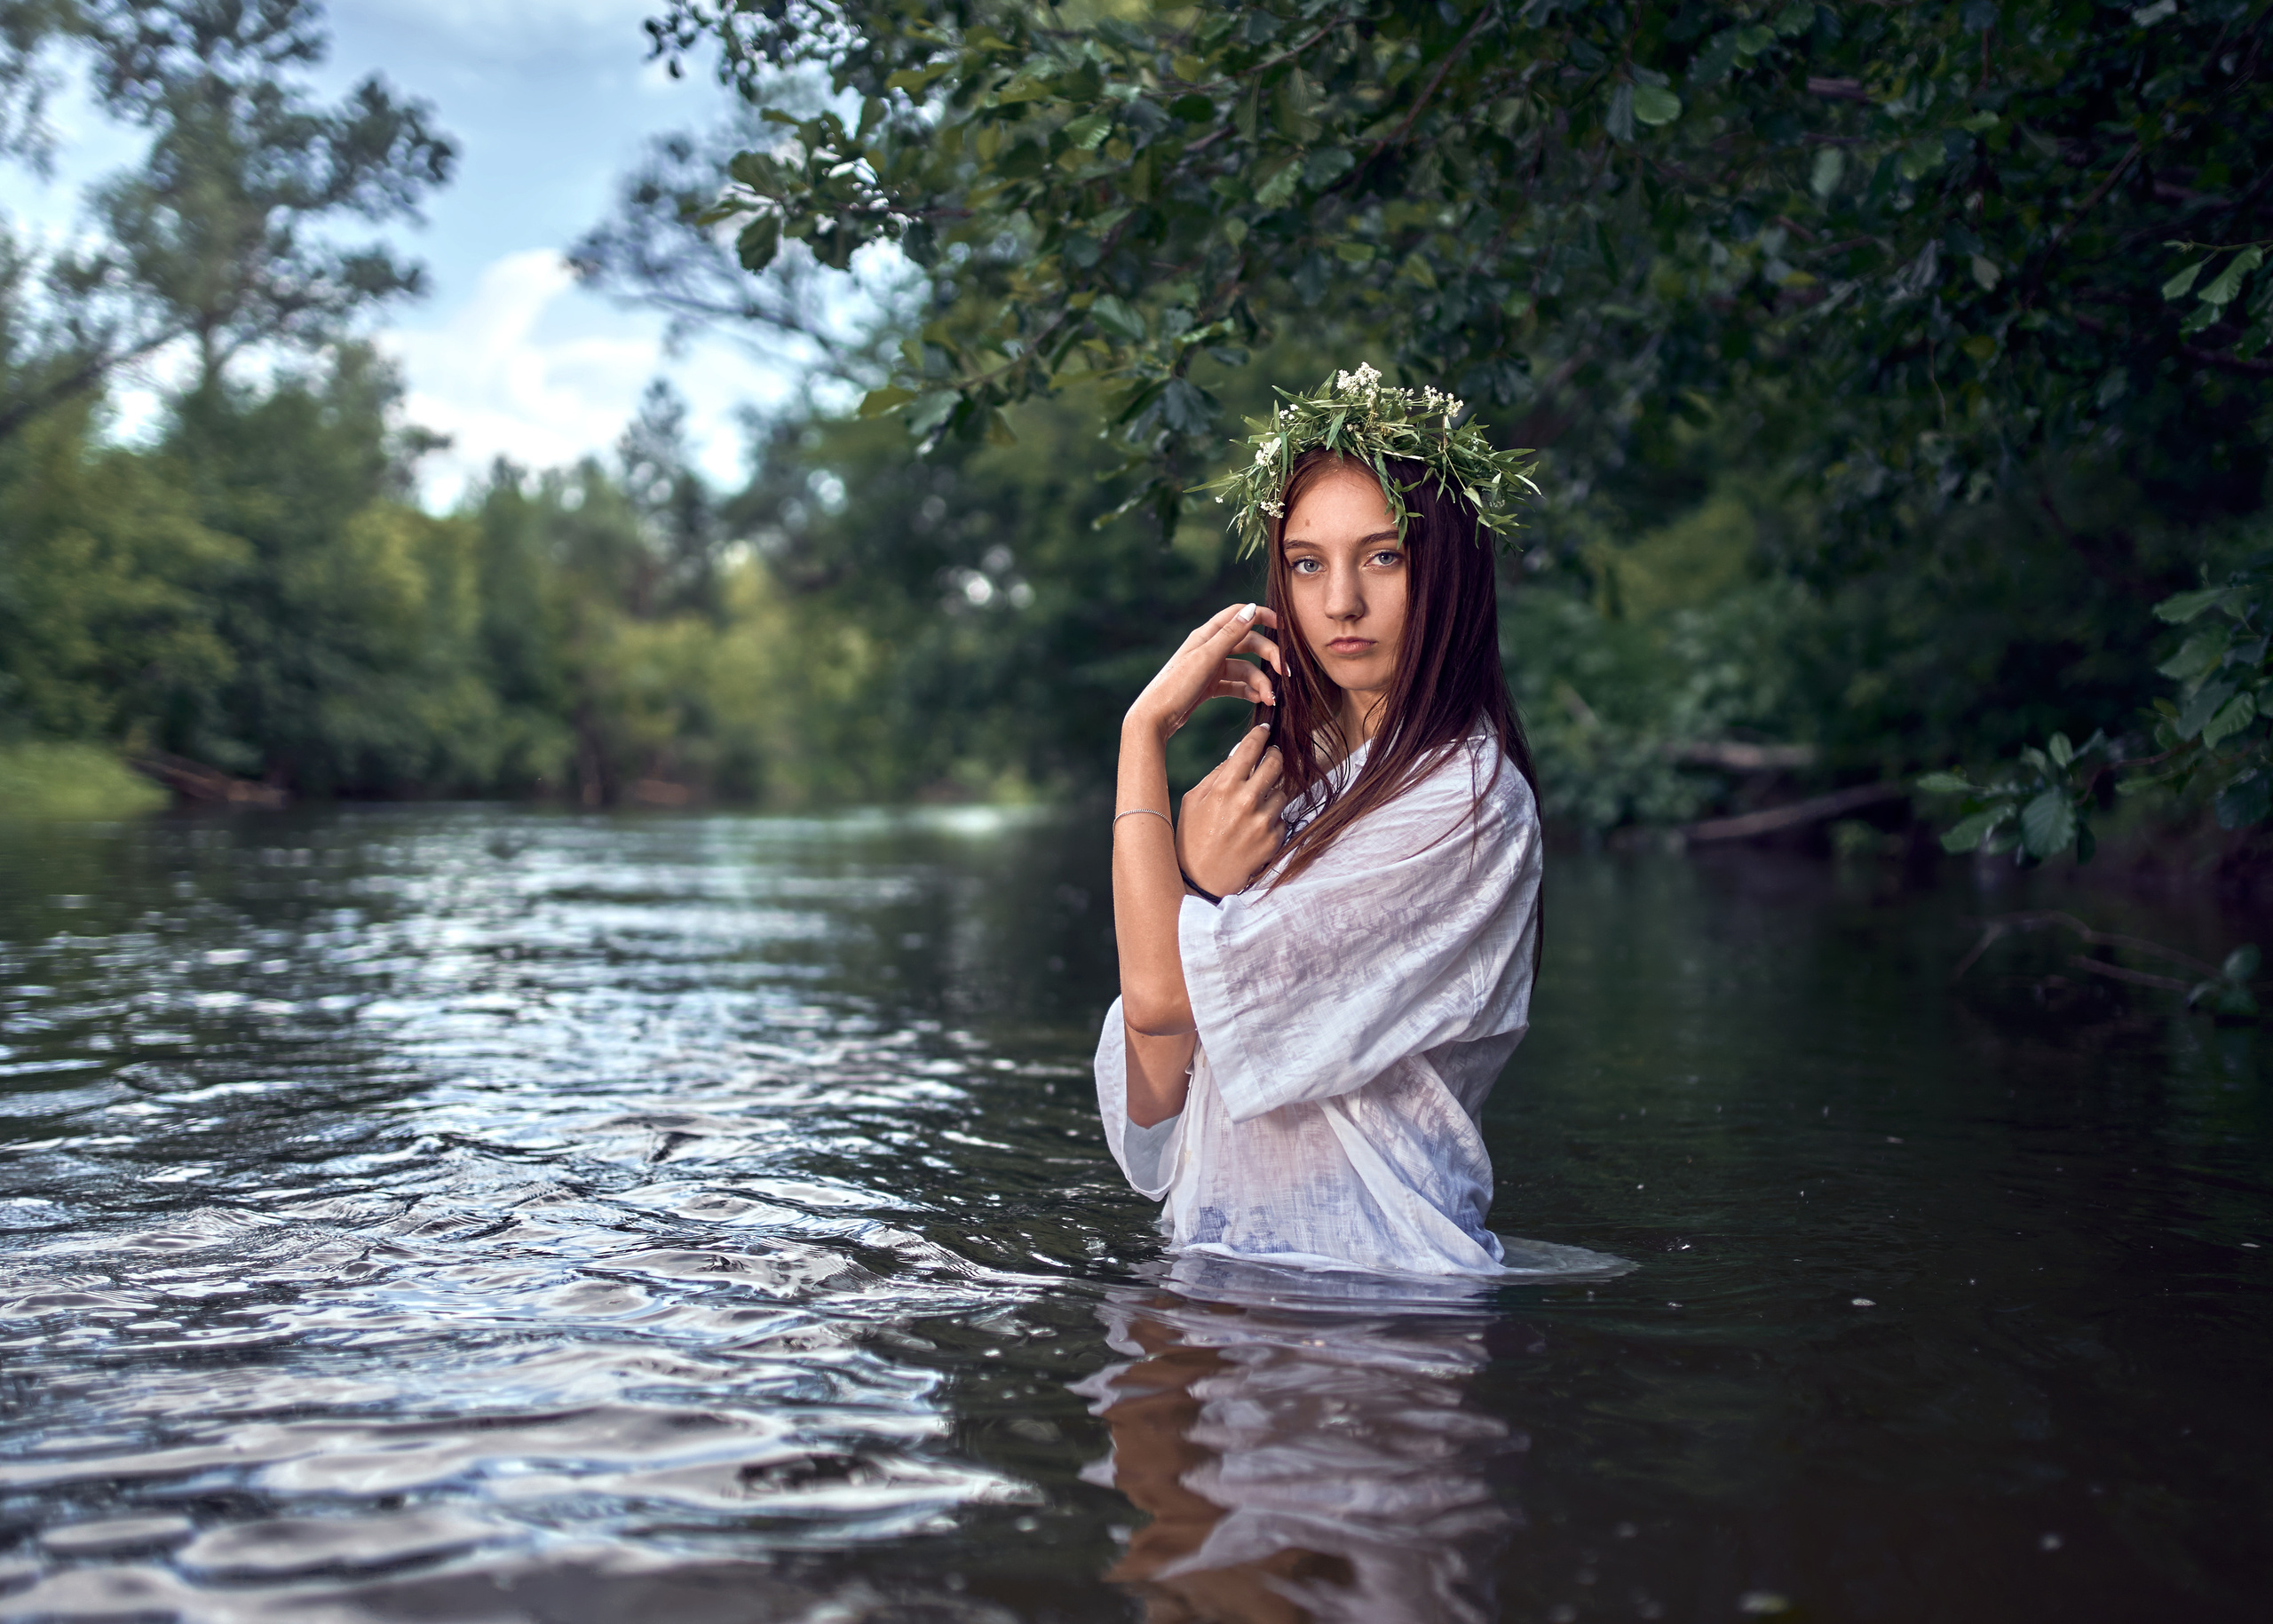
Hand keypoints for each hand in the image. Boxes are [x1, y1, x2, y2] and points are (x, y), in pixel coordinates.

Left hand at [1124, 602, 1283, 744]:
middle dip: (1269, 657)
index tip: (1283, 626)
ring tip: (1270, 699)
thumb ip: (1230, 635)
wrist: (1154, 718)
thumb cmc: (1176, 686)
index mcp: (1207, 635)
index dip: (1262, 616)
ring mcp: (1210, 668)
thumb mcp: (1205, 658)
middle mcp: (1210, 648)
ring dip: (1261, 682)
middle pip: (1249, 644)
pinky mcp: (1210, 686)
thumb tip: (1252, 609)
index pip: (1239, 615)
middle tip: (1284, 673)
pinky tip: (1259, 701)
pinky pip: (1236, 685)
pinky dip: (1249, 691)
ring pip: (1245, 669)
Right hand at [1178, 724, 1287, 895]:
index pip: (1251, 748)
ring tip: (1256, 804)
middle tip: (1270, 759)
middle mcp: (1247, 801)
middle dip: (1274, 757)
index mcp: (1224, 787)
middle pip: (1276, 763)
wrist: (1200, 881)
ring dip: (1273, 793)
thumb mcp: (1193, 801)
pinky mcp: (1273, 840)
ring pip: (1282, 792)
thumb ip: (1216, 776)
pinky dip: (1273, 819)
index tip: (1265, 730)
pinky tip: (1255, 827)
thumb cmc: (1191, 838)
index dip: (1260, 735)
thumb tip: (1237, 755)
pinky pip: (1282, 818)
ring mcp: (1263, 822)